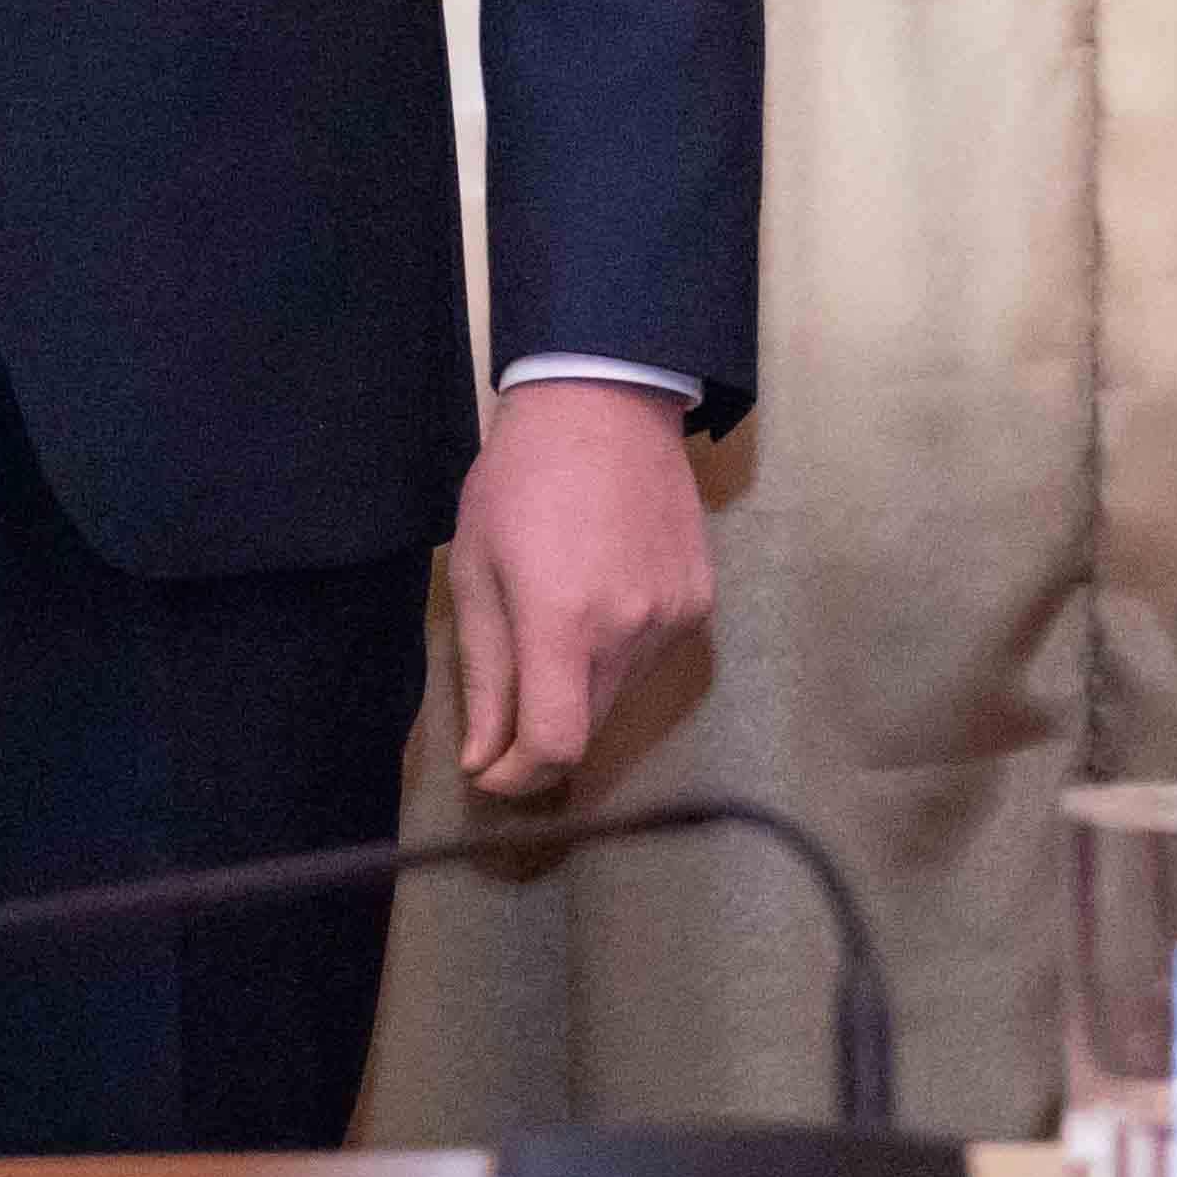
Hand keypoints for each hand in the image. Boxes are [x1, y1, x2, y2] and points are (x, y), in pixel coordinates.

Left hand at [445, 378, 713, 798]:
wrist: (604, 400)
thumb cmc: (520, 477)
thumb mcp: (476, 569)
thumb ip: (485, 674)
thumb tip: (483, 759)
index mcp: (562, 621)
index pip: (556, 746)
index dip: (519, 776)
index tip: (492, 769)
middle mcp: (629, 629)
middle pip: (588, 729)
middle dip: (543, 733)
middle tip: (509, 703)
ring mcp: (674, 616)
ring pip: (620, 696)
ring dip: (582, 687)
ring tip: (557, 615)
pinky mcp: (700, 601)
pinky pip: (652, 658)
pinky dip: (619, 653)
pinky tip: (599, 595)